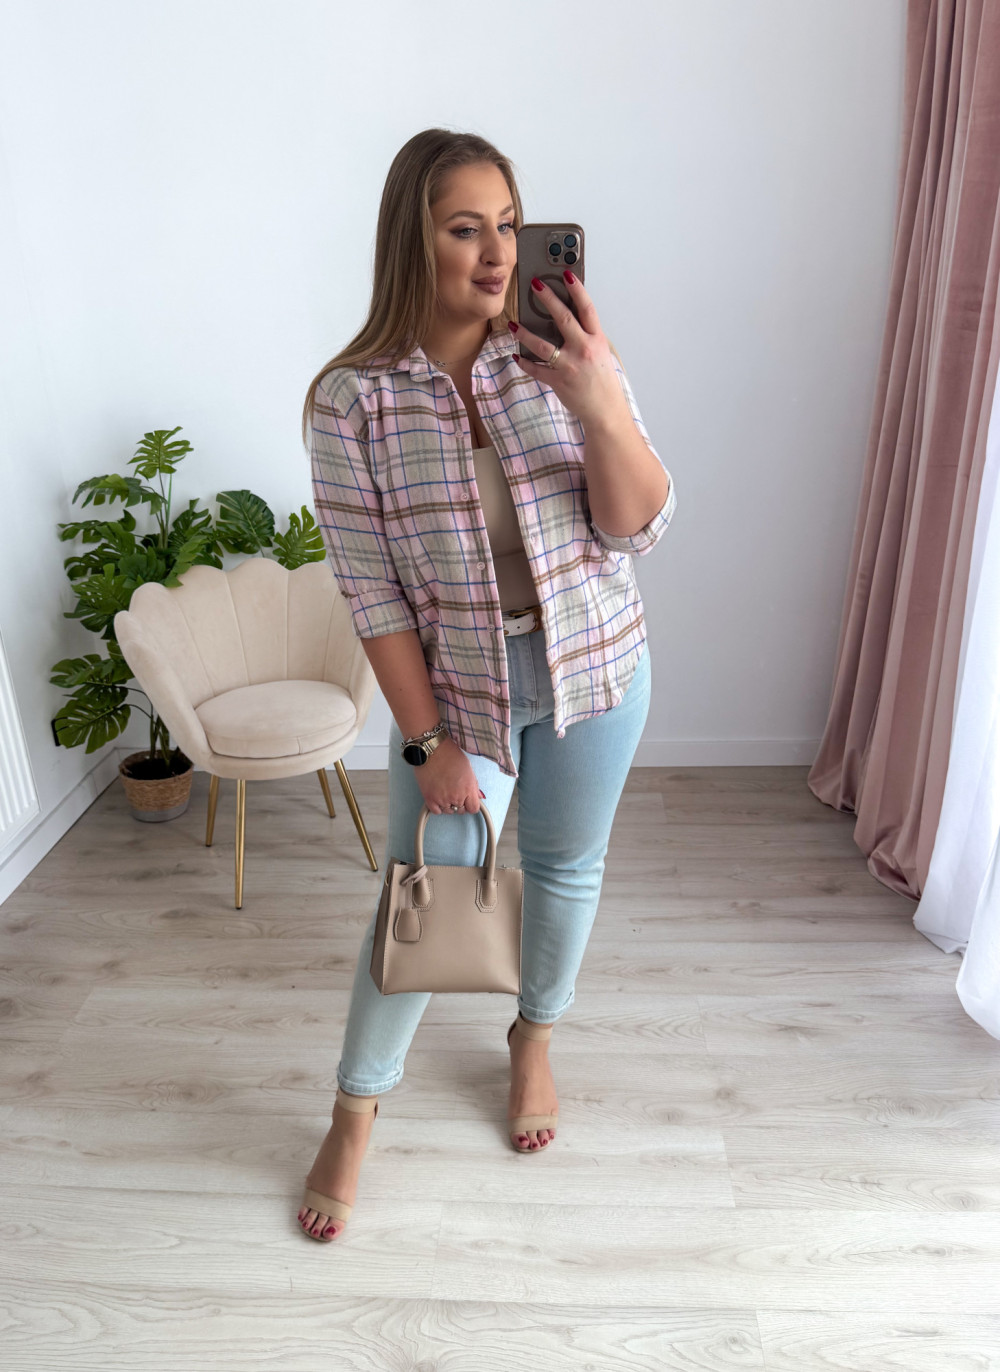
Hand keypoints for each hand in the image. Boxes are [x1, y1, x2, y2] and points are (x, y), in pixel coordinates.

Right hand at [415, 735, 484, 814]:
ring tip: (445, 791)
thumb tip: (477, 796)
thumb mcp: (468, 768)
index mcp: (468, 789)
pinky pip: (436, 811)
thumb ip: (473, 785)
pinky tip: (438, 796)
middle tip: (455, 791)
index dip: (471, 804)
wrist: (432, 749)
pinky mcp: (429, 798)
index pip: (474, 808)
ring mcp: (442, 799)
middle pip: (461, 810)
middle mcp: (456, 796)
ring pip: (448, 811)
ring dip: (448, 804)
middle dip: (460, 803)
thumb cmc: (450, 754)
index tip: (468, 801)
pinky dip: (437, 806)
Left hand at [510, 273, 628, 428]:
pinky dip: (525, 363)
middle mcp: (584, 350)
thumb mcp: (600, 353)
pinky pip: (537, 369)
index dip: (577, 290)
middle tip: (535, 285)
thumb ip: (586, 336)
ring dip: (525, 333)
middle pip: (563, 319)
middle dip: (548, 299)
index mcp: (597, 340)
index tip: (566, 275)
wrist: (605, 410)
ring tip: (513, 324)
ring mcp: (570, 366)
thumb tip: (567, 320)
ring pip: (543, 345)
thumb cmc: (602, 381)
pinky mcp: (558, 381)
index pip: (587, 309)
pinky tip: (517, 356)